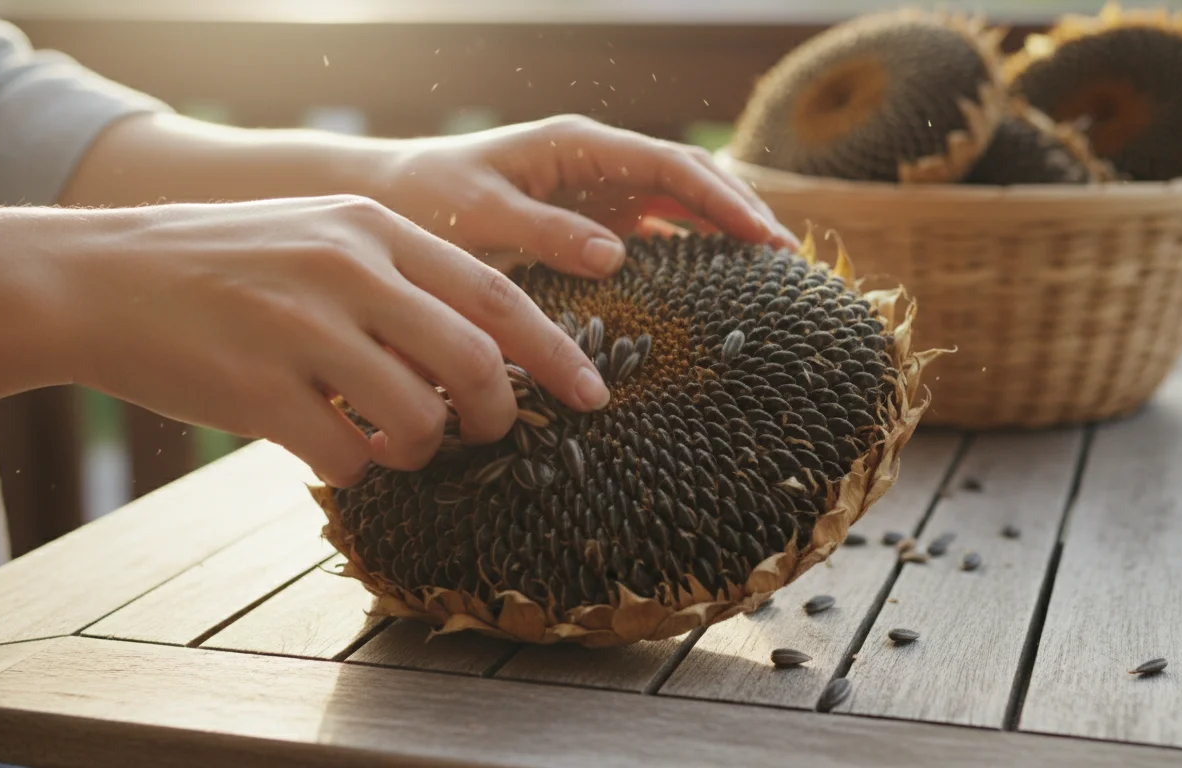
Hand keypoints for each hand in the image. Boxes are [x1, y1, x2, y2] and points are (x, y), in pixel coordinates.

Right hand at [42, 196, 607, 486]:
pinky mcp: (257, 391)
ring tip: (391, 441)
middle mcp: (346, 271)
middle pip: (474, 363)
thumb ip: (401, 285)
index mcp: (373, 227)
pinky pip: (348, 457)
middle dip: (500, 417)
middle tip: (493, 436)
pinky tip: (331, 447)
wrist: (99, 278)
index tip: (595, 393)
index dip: (556, 350)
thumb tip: (483, 361)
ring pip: (419, 420)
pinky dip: (355, 468)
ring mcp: (300, 329)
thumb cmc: (225, 266)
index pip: (495, 293)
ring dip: (422, 450)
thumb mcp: (321, 239)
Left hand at [373, 115, 801, 277]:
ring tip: (771, 270)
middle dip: (741, 211)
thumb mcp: (482, 216)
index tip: (764, 237)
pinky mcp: (589, 218)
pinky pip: (653, 230)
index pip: (670, 166)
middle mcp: (597, 160)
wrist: (393, 200)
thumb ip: (547, 232)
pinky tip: (716, 282)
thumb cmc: (429, 201)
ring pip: (679, 202)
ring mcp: (597, 188)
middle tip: (787, 258)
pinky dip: (689, 250)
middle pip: (689, 179)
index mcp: (578, 146)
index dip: (723, 200)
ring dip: (724, 231)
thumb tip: (618, 256)